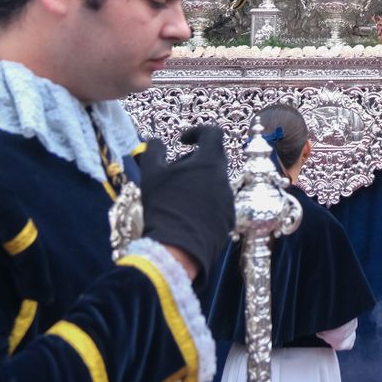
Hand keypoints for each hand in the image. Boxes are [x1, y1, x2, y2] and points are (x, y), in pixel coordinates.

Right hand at [135, 126, 233, 284]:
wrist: (178, 249)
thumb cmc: (163, 207)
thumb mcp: (151, 175)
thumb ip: (154, 151)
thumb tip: (155, 140)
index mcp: (210, 162)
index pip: (213, 133)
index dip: (197, 132)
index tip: (182, 142)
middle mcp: (225, 178)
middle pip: (212, 159)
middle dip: (192, 162)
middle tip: (172, 175)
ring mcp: (229, 200)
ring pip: (214, 182)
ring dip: (197, 183)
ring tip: (176, 199)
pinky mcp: (229, 219)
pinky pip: (217, 203)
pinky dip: (203, 203)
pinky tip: (185, 217)